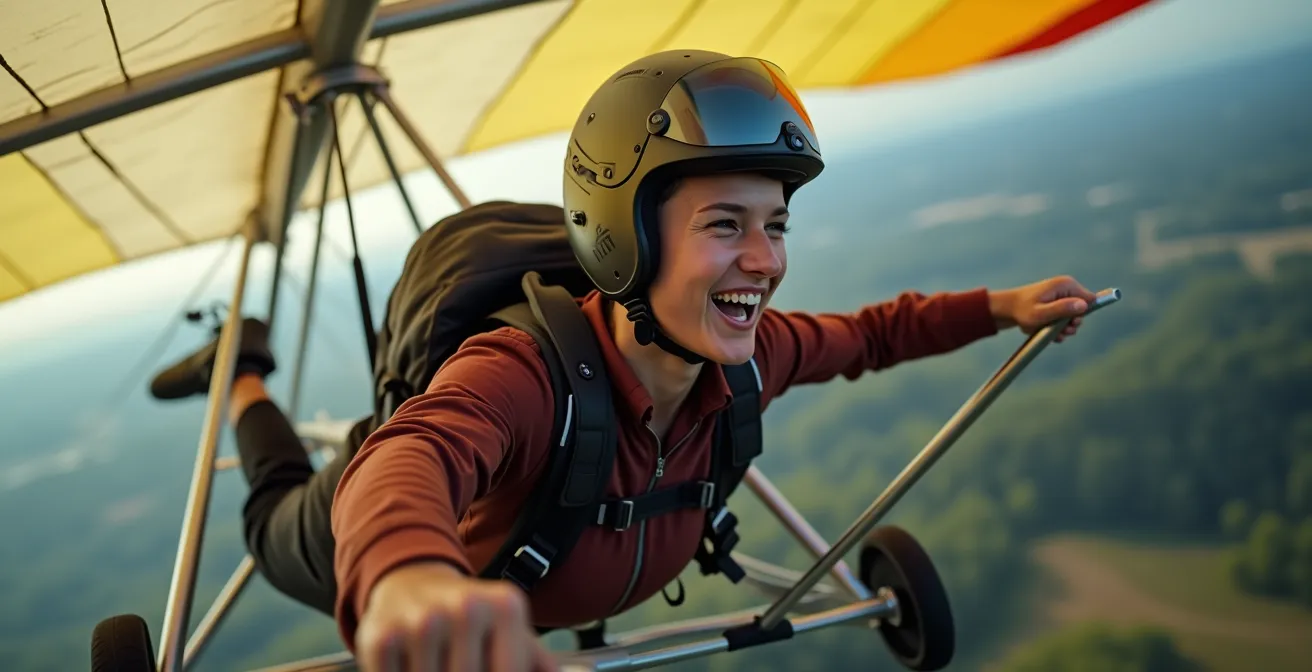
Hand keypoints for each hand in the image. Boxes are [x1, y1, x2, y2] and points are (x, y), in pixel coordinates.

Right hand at [355, 561, 556, 671]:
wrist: (410, 580)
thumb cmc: (470, 617)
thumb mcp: (511, 630)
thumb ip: (539, 662)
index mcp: (506, 606)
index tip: (486, 670)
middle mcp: (466, 608)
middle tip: (457, 666)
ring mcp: (423, 622)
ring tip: (438, 665)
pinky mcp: (382, 636)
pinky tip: (412, 665)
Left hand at [989, 275, 1096, 341]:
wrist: (1004, 310)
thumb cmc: (1021, 311)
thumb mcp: (1041, 314)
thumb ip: (1062, 309)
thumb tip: (1084, 306)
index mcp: (1066, 285)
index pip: (1090, 300)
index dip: (1081, 315)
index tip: (1068, 323)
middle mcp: (1066, 289)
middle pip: (1081, 312)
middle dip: (1069, 325)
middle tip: (1056, 330)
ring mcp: (1061, 297)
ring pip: (1071, 319)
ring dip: (1060, 328)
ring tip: (1046, 330)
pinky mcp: (1056, 305)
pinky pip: (1062, 320)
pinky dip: (1054, 328)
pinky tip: (1043, 330)